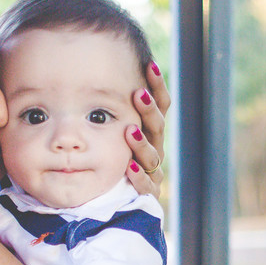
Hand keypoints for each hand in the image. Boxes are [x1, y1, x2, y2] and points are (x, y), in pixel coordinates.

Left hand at [126, 61, 170, 196]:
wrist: (122, 199)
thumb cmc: (114, 157)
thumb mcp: (114, 130)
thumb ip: (113, 106)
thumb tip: (105, 65)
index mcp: (151, 131)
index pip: (160, 105)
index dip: (157, 86)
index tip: (149, 65)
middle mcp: (155, 148)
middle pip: (157, 128)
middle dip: (149, 111)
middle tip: (139, 94)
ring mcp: (153, 171)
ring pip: (152, 156)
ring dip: (141, 143)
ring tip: (129, 131)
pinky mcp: (148, 193)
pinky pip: (146, 185)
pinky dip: (138, 177)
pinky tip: (129, 168)